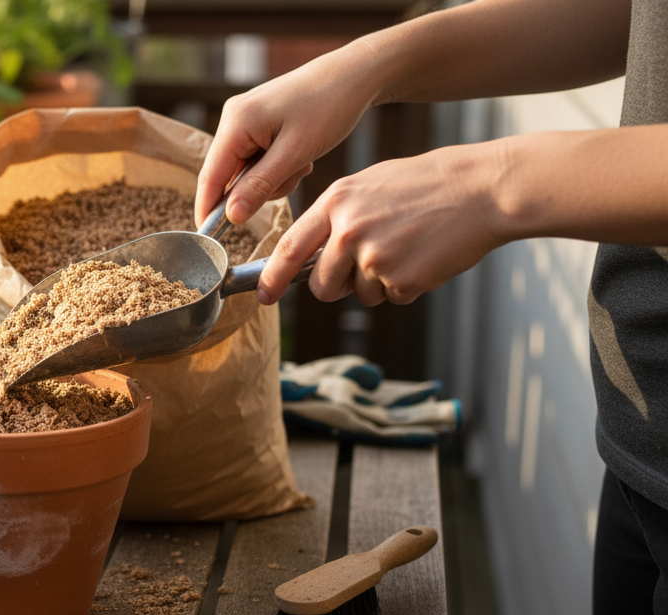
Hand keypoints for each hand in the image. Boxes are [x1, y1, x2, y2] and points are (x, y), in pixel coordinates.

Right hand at [195, 40, 385, 227]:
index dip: (209, 211)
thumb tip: (230, 216)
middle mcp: (233, 118)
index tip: (211, 241)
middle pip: (228, 176)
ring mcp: (245, 119)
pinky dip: (278, 166)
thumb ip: (259, 187)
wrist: (356, 75)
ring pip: (246, 171)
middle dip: (258, 189)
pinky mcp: (259, 122)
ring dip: (273, 178)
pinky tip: (301, 152)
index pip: (210, 177)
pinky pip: (258, 158)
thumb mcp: (295, 153)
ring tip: (302, 162)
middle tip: (293, 176)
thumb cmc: (329, 107)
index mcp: (236, 123)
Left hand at [257, 142, 506, 306]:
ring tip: (408, 247)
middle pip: (321, 285)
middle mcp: (348, 231)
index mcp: (337, 202)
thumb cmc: (429, 184)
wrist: (483, 189)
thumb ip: (338, 216)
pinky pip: (392, 297)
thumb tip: (312, 252)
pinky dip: (407, 285)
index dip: (271, 277)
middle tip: (364, 269)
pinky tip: (425, 256)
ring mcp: (373, 258)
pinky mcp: (400, 280)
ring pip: (359, 295)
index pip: (289, 248)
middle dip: (336, 287)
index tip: (264, 295)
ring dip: (379, 283)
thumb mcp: (371, 185)